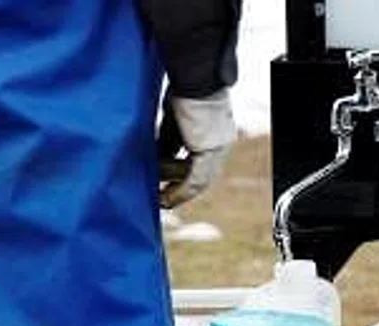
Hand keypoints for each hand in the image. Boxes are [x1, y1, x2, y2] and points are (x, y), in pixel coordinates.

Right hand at [158, 88, 235, 209]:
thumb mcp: (173, 120)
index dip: (181, 177)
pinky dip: (180, 191)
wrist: (194, 74)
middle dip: (180, 189)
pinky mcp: (211, 150)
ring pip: (198, 180)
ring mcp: (219, 147)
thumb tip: (157, 158)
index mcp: (214, 133)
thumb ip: (169, 140)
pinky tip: (166, 198)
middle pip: (202, 175)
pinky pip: (195, 179)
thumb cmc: (182, 86)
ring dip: (176, 190)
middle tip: (162, 200)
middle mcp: (221, 142)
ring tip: (160, 198)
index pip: (199, 162)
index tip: (165, 186)